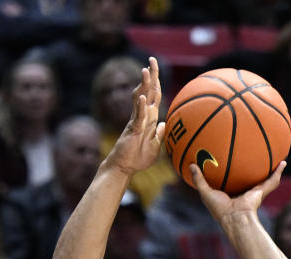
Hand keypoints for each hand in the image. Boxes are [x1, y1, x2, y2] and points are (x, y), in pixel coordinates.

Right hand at [107, 59, 164, 177]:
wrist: (126, 167)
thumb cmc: (139, 157)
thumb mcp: (155, 145)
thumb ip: (160, 134)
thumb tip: (164, 123)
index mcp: (150, 118)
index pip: (155, 95)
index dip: (157, 81)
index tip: (156, 66)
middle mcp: (143, 115)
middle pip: (148, 91)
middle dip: (151, 76)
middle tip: (152, 59)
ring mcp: (137, 121)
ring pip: (141, 99)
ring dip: (144, 85)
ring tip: (145, 71)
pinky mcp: (133, 129)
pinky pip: (138, 117)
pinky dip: (140, 107)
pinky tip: (142, 98)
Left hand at [189, 157, 284, 226]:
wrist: (234, 219)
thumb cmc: (219, 210)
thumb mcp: (205, 192)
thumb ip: (199, 179)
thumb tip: (191, 164)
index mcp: (233, 194)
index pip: (235, 182)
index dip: (235, 173)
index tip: (234, 162)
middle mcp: (246, 193)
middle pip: (252, 179)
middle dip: (255, 170)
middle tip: (256, 156)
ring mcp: (255, 193)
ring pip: (265, 179)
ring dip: (272, 170)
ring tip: (277, 158)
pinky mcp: (261, 192)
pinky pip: (272, 180)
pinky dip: (279, 172)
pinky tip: (284, 162)